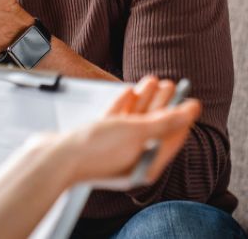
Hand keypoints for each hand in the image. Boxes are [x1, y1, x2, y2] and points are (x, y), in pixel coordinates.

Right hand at [63, 76, 201, 184]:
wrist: (54, 158)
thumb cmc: (96, 150)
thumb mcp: (139, 133)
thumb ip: (168, 121)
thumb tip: (193, 109)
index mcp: (146, 166)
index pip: (171, 140)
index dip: (182, 118)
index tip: (189, 99)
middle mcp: (132, 161)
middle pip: (153, 129)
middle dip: (163, 104)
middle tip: (170, 84)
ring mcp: (114, 151)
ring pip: (135, 122)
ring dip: (145, 100)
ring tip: (153, 80)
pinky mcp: (98, 141)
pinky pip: (116, 122)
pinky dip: (125, 106)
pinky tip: (130, 90)